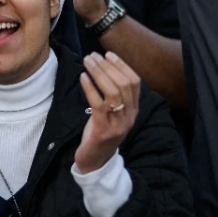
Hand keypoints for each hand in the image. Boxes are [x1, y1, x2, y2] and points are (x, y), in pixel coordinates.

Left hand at [75, 52, 139, 173]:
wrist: (96, 162)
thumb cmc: (101, 133)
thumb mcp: (113, 114)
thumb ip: (114, 96)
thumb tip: (104, 68)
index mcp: (134, 111)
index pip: (134, 82)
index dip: (122, 65)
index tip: (108, 54)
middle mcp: (129, 116)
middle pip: (124, 84)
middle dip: (108, 66)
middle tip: (93, 55)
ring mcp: (117, 124)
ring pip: (113, 92)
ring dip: (99, 73)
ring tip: (87, 62)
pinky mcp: (103, 129)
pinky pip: (98, 104)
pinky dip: (90, 88)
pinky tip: (82, 77)